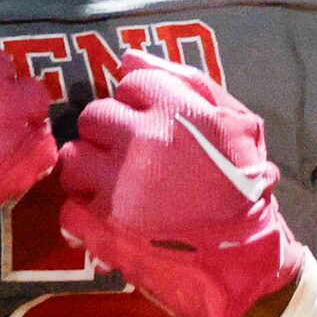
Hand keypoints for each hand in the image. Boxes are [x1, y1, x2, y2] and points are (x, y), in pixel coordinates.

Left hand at [54, 51, 302, 316]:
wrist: (248, 258)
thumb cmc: (246, 187)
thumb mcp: (237, 123)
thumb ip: (184, 81)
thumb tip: (127, 58)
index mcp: (175, 112)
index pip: (129, 84)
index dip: (140, 105)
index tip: (154, 127)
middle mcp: (140, 143)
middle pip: (92, 118)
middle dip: (108, 135)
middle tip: (131, 157)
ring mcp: (119, 188)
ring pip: (72, 160)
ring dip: (89, 171)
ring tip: (116, 186)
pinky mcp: (104, 229)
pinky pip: (68, 208)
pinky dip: (83, 214)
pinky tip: (108, 217)